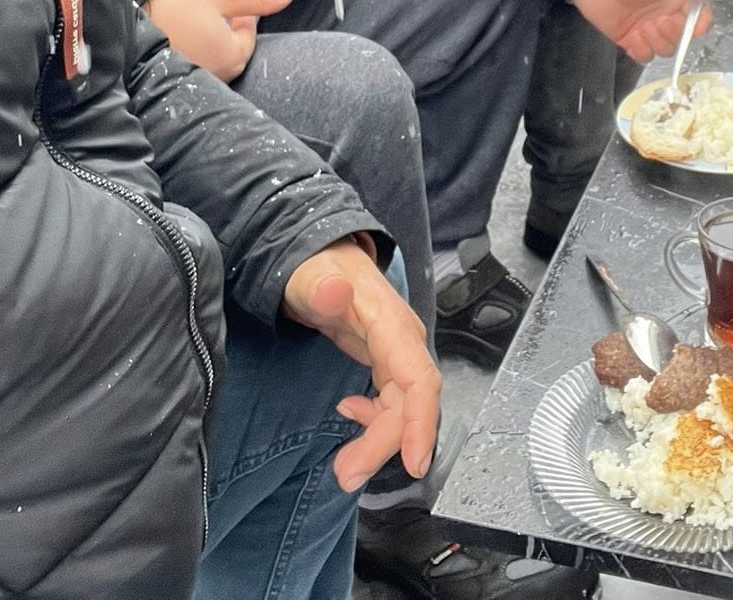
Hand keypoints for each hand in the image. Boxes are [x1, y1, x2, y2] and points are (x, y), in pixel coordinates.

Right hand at [146, 0, 295, 82]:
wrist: (130, 33)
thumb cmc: (175, 13)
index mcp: (235, 55)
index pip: (249, 33)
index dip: (237, 14)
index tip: (218, 5)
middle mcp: (224, 75)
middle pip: (235, 48)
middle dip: (226, 30)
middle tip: (204, 15)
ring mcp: (204, 81)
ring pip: (219, 57)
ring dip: (212, 42)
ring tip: (192, 27)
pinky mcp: (186, 83)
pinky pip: (203, 66)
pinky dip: (199, 53)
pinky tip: (184, 41)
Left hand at [283, 239, 440, 490]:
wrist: (320, 258)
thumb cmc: (317, 267)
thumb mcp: (311, 276)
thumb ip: (321, 287)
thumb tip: (334, 291)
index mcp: (391, 325)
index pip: (419, 379)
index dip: (421, 422)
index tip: (414, 462)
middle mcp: (402, 342)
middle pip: (409, 404)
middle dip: (385, 445)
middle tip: (347, 475)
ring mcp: (396, 354)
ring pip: (402, 409)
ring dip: (379, 442)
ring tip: (345, 465)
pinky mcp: (386, 363)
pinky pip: (393, 403)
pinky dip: (375, 422)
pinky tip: (349, 414)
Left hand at [568, 0, 722, 61]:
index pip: (700, 17)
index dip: (700, 25)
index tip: (695, 29)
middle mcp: (666, 14)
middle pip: (683, 38)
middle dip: (673, 33)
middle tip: (659, 21)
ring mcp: (648, 29)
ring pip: (666, 49)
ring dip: (657, 42)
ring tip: (642, 28)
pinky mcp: (631, 40)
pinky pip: (644, 56)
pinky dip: (641, 50)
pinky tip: (632, 38)